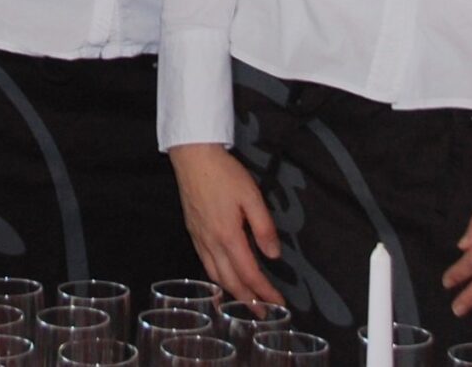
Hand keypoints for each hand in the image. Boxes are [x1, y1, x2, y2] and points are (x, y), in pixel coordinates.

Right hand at [170, 143, 283, 304]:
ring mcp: (199, 238)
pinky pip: (205, 264)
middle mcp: (211, 242)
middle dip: (248, 300)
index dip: (265, 291)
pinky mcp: (193, 232)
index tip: (278, 303)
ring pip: (215, 275)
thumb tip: (273, 255)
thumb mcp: (252, 196)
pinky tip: (224, 278)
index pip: (249, 273)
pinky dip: (217, 278)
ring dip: (232, 293)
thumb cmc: (224, 174)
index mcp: (228, 236)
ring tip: (246, 302)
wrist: (193, 157)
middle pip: (230, 281)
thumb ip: (264, 227)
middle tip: (263, 314)